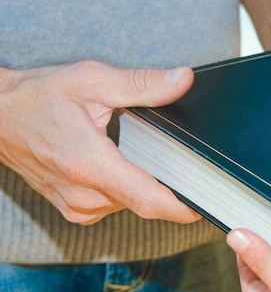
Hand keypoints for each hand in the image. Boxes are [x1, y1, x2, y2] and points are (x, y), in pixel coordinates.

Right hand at [0, 61, 200, 224]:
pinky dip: (128, 187)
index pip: (149, 200)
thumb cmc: (39, 97)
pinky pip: (116, 204)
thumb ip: (142, 84)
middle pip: (146, 201)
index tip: (209, 202)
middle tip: (187, 162)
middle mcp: (84, 195)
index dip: (184, 206)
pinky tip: (125, 163)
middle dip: (170, 184)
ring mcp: (78, 207)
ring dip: (147, 183)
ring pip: (132, 203)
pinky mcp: (76, 211)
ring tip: (147, 154)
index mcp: (90, 165)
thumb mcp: (93, 81)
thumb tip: (183, 80)